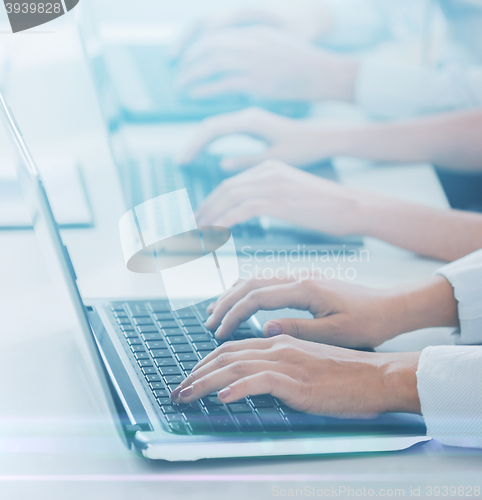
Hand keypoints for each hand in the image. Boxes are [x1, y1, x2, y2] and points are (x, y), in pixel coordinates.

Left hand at [170, 335, 421, 416]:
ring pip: (235, 366)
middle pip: (226, 355)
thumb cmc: (345, 373)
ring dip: (205, 382)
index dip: (207, 362)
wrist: (376, 375)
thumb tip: (258, 375)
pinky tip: (223, 398)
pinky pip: (260, 382)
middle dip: (196, 372)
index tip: (192, 377)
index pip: (232, 348)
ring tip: (185, 395)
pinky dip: (238, 388)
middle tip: (179, 390)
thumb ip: (282, 364)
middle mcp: (278, 347)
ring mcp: (287, 363)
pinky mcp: (298, 381)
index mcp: (279, 342)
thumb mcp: (308, 363)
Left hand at [175, 26, 357, 101]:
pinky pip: (222, 84)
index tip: (186, 58)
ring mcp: (253, 61)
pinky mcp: (257, 82)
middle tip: (179, 73)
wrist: (323, 72)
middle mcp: (250, 42)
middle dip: (189, 60)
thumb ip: (252, 46)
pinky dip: (205, 89)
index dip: (196, 46)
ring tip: (181, 85)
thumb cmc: (302, 63)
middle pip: (209, 46)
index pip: (215, 34)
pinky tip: (195, 94)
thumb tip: (233, 56)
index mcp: (253, 31)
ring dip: (192, 74)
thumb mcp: (274, 44)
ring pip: (211, 63)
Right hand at [180, 107, 346, 169]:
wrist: (324, 137)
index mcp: (251, 122)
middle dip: (193, 143)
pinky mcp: (253, 123)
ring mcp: (250, 118)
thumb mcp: (275, 159)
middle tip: (180, 162)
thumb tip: (221, 163)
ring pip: (216, 125)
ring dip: (201, 140)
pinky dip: (212, 139)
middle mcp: (247, 116)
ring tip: (188, 157)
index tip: (182, 161)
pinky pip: (226, 128)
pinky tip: (207, 150)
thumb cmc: (304, 148)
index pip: (212, 129)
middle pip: (210, 125)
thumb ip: (247, 161)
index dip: (194, 145)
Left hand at [195, 160, 364, 234]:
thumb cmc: (328, 208)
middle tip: (192, 226)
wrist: (354, 207)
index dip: (213, 201)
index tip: (202, 216)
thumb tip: (253, 209)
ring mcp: (273, 183)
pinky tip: (217, 233)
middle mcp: (268, 171)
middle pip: (226, 189)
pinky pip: (242, 210)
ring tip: (199, 233)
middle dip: (206, 209)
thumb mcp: (294, 197)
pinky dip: (224, 222)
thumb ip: (271, 198)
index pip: (232, 183)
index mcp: (271, 168)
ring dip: (210, 217)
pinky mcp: (279, 199)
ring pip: (229, 198)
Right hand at [204, 277, 401, 346]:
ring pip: (256, 280)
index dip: (233, 314)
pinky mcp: (305, 282)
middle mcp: (299, 277)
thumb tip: (264, 329)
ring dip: (234, 294)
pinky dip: (248, 291)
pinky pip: (268, 282)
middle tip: (208, 322)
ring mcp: (301, 277)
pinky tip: (242, 301)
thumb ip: (299, 330)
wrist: (390, 307)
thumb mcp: (335, 333)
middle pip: (250, 284)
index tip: (219, 332)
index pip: (256, 297)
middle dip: (226, 302)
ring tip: (216, 311)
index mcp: (304, 289)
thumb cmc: (368, 322)